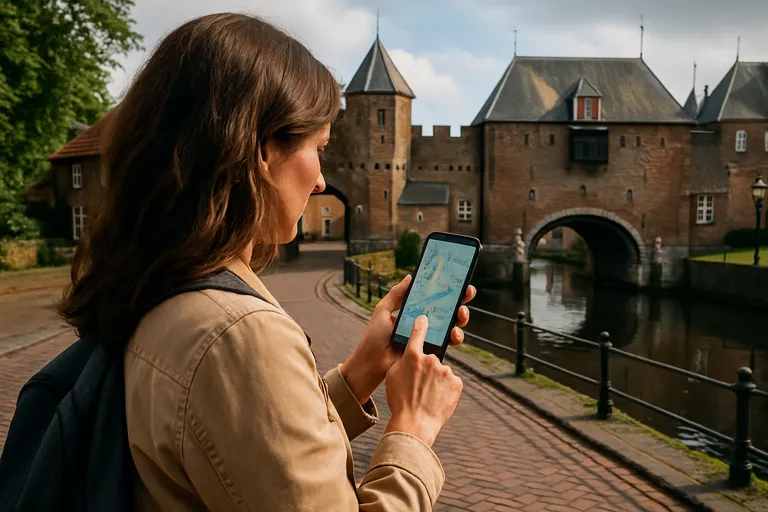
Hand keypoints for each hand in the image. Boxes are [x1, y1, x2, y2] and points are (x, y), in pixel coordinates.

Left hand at [340, 275, 475, 403]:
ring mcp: (430, 336)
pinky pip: (448, 341)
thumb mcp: (383, 310)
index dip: (447, 289)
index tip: (458, 280)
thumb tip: (410, 276)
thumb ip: (396, 294)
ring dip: (461, 317)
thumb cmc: (375, 336)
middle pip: (447, 309)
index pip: (433, 297)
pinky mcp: (432, 349)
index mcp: (414, 310)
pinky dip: (456, 336)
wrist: (373, 362)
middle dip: (461, 300)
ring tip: (461, 314)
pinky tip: (454, 333)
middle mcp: (425, 322)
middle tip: (467, 293)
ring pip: (452, 324)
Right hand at [384, 315, 462, 446]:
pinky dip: (446, 390)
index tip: (424, 318)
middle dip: (427, 371)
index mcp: (412, 356)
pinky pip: (451, 383)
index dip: (421, 324)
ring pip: (441, 373)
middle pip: (431, 360)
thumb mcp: (392, 377)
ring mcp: (445, 371)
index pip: (417, 333)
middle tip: (419, 388)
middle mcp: (431, 359)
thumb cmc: (400, 401)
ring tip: (428, 398)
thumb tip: (410, 357)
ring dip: (437, 382)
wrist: (415, 424)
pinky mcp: (457, 382)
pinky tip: (438, 400)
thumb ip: (402, 362)